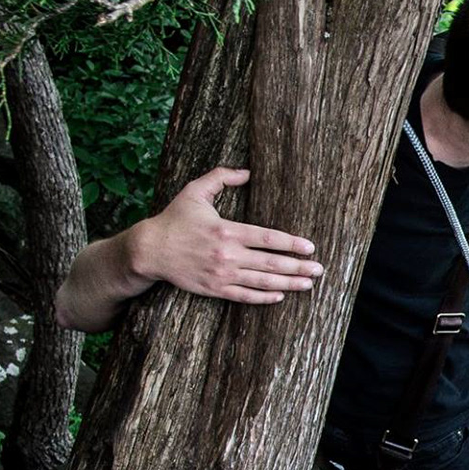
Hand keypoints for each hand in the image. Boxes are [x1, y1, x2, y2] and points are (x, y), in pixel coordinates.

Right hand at [131, 167, 322, 304]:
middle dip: (299, 267)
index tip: (310, 248)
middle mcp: (227, 254)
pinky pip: (244, 296)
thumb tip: (247, 172)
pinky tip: (280, 295)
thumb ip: (220, 178)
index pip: (268, 238)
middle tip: (319, 270)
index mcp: (227, 230)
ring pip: (262, 281)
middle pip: (271, 263)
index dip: (292, 244)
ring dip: (289, 284)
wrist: (149, 250)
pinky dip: (264, 297)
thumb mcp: (195, 192)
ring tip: (308, 284)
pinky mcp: (214, 289)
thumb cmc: (174, 219)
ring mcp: (222, 274)